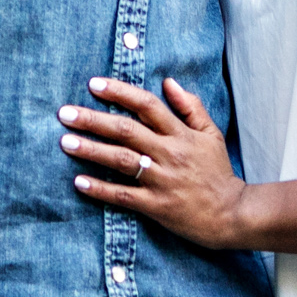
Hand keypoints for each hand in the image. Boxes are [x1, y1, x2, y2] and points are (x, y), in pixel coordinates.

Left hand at [58, 76, 249, 247]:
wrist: (232, 214)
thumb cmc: (218, 172)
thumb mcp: (211, 134)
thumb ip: (191, 107)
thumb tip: (168, 82)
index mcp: (181, 134)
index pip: (147, 105)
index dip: (120, 92)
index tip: (93, 84)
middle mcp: (169, 153)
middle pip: (126, 130)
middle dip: (93, 119)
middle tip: (64, 113)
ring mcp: (162, 180)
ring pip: (121, 160)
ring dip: (91, 150)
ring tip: (65, 142)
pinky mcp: (157, 206)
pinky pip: (124, 195)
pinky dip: (101, 188)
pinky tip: (79, 182)